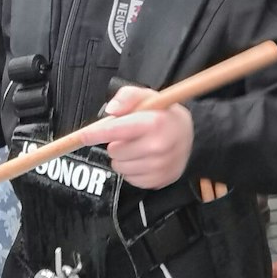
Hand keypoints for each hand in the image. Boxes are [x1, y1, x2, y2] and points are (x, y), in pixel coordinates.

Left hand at [78, 84, 193, 189]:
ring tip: (139, 147)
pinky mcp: (158, 181)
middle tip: (132, 136)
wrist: (193, 138)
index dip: (96, 133)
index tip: (83, 136)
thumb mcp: (149, 97)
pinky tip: (144, 159)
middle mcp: (158, 147)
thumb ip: (128, 97)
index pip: (116, 130)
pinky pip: (129, 179)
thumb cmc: (166, 116)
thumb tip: (111, 110)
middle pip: (114, 150)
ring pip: (119, 167)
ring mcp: (159, 166)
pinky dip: (132, 169)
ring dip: (123, 158)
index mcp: (155, 123)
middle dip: (117, 143)